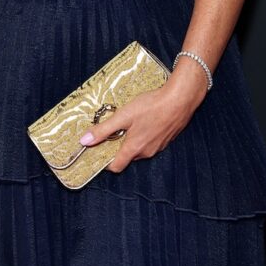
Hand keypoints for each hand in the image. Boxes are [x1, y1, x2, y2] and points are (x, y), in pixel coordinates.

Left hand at [78, 67, 204, 173]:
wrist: (181, 99)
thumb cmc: (152, 106)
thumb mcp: (124, 115)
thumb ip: (104, 129)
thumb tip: (84, 141)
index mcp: (134, 149)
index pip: (116, 167)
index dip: (105, 162)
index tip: (98, 151)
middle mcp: (146, 152)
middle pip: (127, 157)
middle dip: (118, 148)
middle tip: (112, 132)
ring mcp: (158, 147)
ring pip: (139, 150)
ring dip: (132, 141)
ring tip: (128, 124)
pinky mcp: (166, 139)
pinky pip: (150, 143)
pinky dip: (144, 136)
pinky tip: (144, 121)